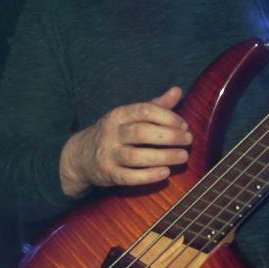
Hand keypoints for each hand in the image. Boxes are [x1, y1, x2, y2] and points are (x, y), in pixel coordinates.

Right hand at [59, 87, 190, 195]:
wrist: (80, 156)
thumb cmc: (114, 134)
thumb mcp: (129, 116)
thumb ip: (154, 105)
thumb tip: (177, 91)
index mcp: (118, 115)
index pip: (144, 111)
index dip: (168, 117)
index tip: (184, 125)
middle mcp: (111, 133)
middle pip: (141, 132)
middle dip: (168, 136)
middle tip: (188, 140)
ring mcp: (108, 154)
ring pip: (135, 156)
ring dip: (163, 156)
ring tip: (183, 156)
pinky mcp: (109, 174)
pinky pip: (129, 177)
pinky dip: (148, 176)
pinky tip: (166, 173)